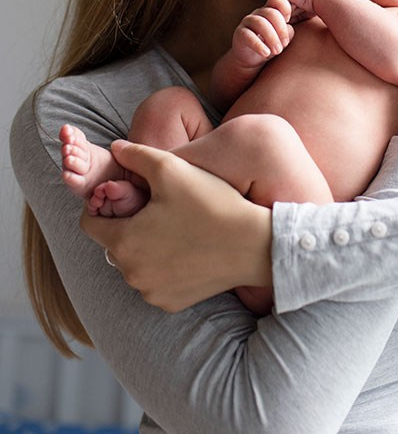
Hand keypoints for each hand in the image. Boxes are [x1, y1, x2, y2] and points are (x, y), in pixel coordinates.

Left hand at [80, 140, 271, 310]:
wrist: (254, 245)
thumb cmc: (210, 204)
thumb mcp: (171, 168)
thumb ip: (136, 155)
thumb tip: (116, 148)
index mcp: (123, 242)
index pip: (89, 223)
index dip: (103, 205)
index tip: (126, 196)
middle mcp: (131, 274)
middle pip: (114, 243)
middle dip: (128, 225)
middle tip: (159, 208)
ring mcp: (151, 292)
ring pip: (135, 264)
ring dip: (146, 248)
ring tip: (176, 227)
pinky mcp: (171, 303)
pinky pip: (156, 282)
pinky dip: (165, 268)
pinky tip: (188, 249)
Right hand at [232, 0, 293, 65]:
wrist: (251, 59)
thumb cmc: (270, 45)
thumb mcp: (282, 39)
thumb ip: (287, 32)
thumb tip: (289, 29)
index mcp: (270, 11)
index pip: (277, 0)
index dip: (285, 8)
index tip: (289, 21)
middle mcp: (258, 13)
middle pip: (271, 13)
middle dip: (281, 30)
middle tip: (285, 44)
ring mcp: (247, 22)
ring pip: (260, 23)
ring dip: (272, 38)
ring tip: (277, 51)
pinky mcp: (239, 34)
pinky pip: (248, 36)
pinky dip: (258, 45)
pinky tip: (266, 53)